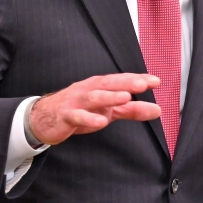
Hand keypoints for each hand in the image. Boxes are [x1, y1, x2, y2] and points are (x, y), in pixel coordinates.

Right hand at [29, 73, 161, 145]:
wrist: (44, 118)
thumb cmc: (79, 110)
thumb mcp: (109, 110)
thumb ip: (132, 110)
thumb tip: (157, 110)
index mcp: (100, 86)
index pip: (122, 80)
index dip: (138, 79)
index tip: (156, 81)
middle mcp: (89, 90)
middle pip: (109, 84)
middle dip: (126, 83)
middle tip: (143, 84)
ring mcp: (76, 102)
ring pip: (93, 97)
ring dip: (109, 96)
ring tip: (125, 98)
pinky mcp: (65, 115)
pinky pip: (77, 116)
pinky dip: (89, 119)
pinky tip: (101, 122)